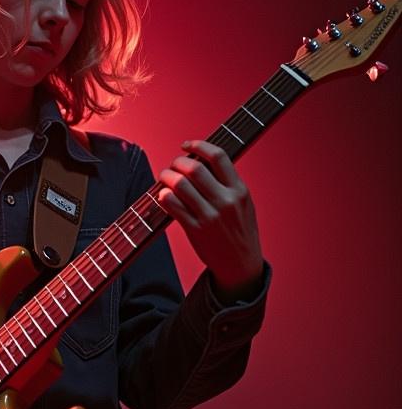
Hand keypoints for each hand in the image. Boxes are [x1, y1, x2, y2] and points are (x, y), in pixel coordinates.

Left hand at [158, 140, 263, 302]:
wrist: (241, 264)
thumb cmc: (240, 231)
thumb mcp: (244, 203)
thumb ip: (228, 183)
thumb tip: (202, 160)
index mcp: (240, 190)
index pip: (219, 156)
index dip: (199, 145)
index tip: (187, 145)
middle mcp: (226, 201)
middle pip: (194, 168)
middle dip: (177, 162)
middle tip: (173, 166)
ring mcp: (210, 216)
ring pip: (180, 185)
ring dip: (166, 177)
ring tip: (164, 178)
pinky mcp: (195, 230)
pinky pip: (172, 205)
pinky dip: (163, 196)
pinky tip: (163, 196)